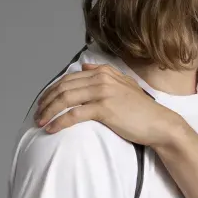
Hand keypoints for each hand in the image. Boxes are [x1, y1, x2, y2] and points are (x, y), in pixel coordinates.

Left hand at [36, 63, 178, 147]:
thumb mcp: (124, 85)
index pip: (69, 79)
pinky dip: (59, 122)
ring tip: (40, 122)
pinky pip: (74, 114)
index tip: (43, 103)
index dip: (52, 91)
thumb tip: (84, 68)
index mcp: (104, 73)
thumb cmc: (142, 110)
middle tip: (37, 115)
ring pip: (65, 99)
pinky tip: (51, 129)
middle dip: (46, 101)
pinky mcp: (104, 109)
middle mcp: (102, 79)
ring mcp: (103, 93)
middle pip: (63, 87)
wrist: (159, 124)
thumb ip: (104, 74)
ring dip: (49, 112)